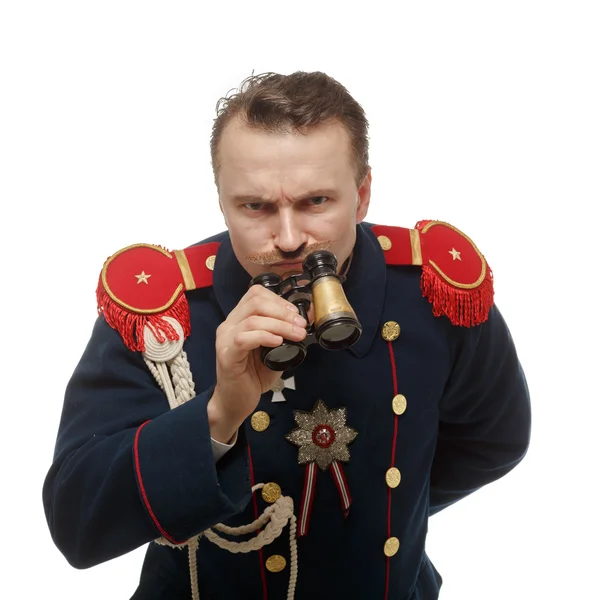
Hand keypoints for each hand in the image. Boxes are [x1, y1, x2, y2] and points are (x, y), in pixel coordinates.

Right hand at [207, 284, 306, 441]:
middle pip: (255, 302)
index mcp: (239, 319)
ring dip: (280, 325)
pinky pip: (243, 339)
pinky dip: (264, 336)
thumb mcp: (275, 351)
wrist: (236, 402)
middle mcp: (229, 325)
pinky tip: (278, 342)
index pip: (256, 294)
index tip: (296, 313)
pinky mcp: (226, 356)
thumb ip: (285, 336)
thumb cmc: (254, 376)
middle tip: (301, 325)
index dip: (279, 300)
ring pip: (252, 320)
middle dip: (283, 311)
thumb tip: (306, 321)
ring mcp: (225, 339)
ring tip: (297, 335)